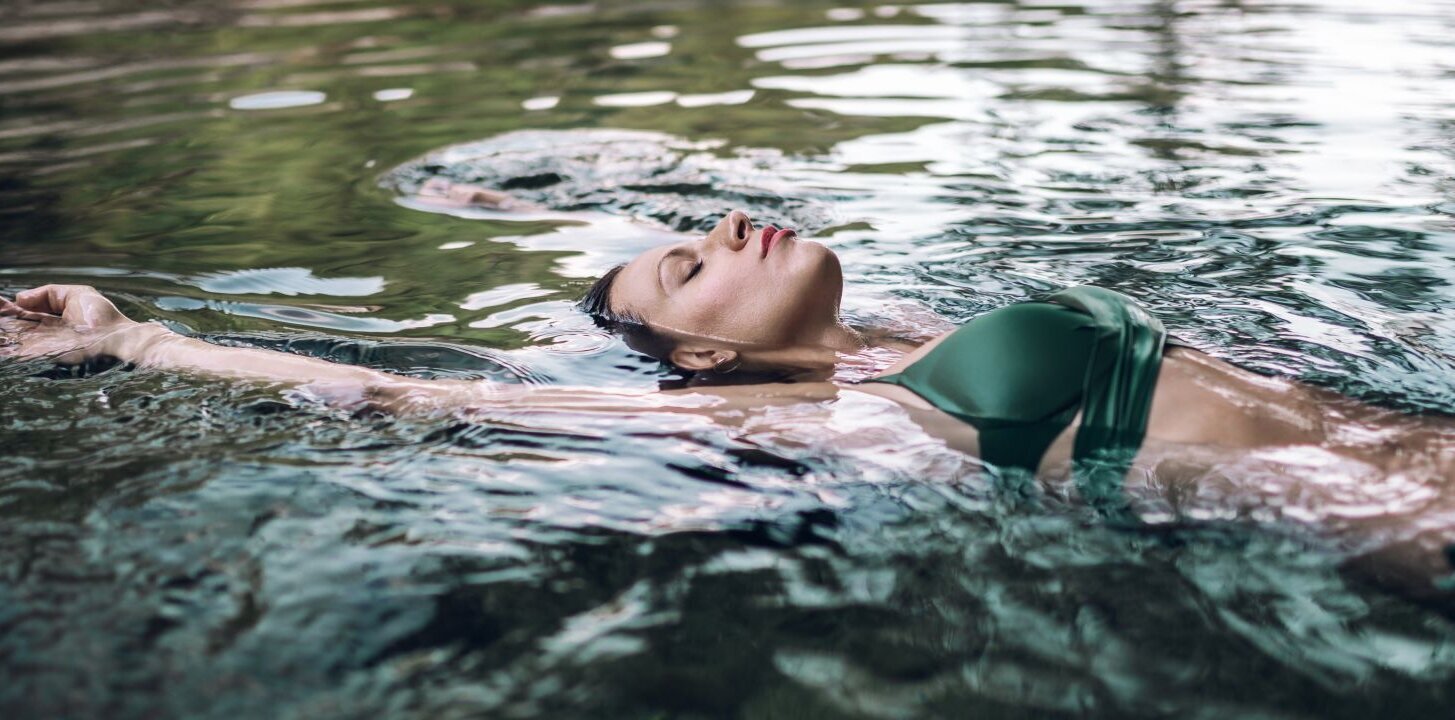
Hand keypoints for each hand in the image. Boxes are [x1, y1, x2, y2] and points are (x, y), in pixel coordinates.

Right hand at [0, 284, 141, 363]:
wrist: (117, 337)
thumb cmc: (102, 316)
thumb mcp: (75, 294)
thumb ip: (47, 293)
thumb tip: (19, 298)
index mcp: (49, 318)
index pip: (20, 313)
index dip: (5, 308)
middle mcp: (42, 333)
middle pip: (12, 328)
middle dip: (0, 321)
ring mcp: (42, 346)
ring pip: (11, 342)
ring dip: (2, 336)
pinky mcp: (44, 357)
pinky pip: (18, 354)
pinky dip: (5, 350)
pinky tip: (0, 343)